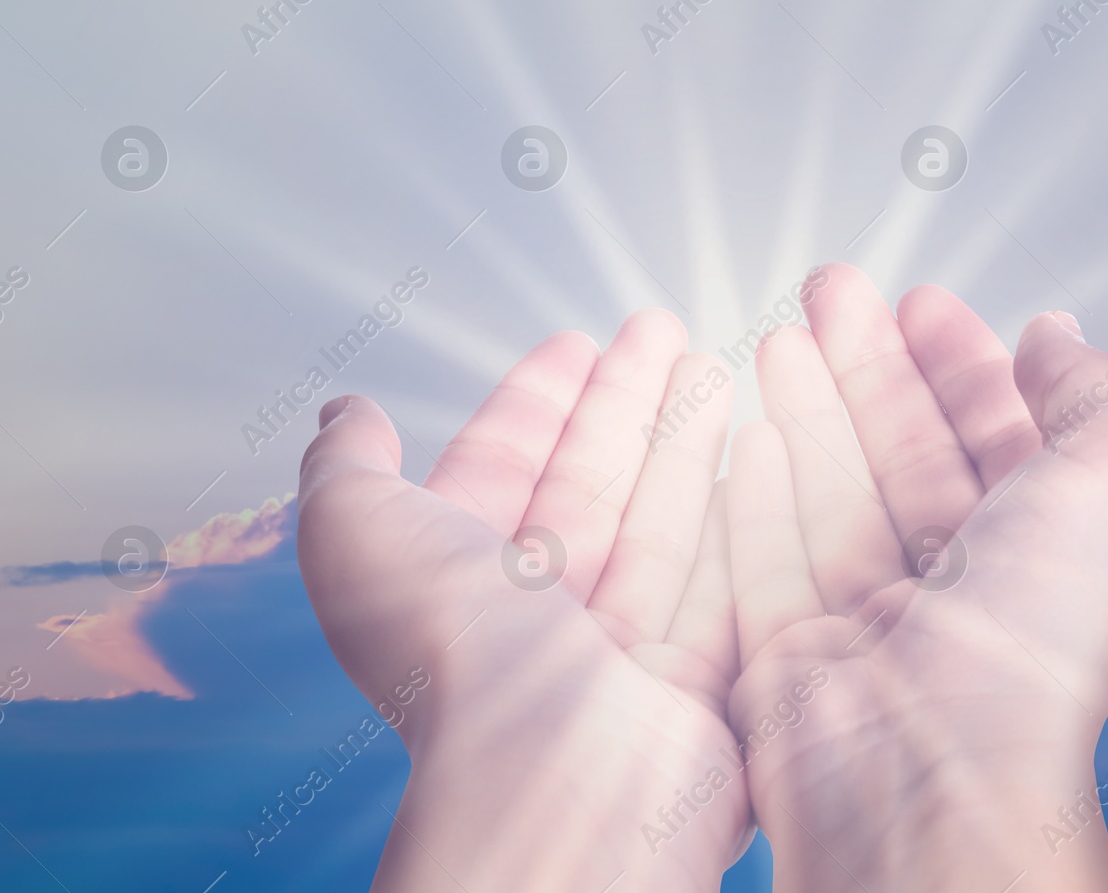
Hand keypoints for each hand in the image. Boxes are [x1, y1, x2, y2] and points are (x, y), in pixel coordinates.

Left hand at [297, 312, 749, 891]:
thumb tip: (345, 416)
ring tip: (714, 366)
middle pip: (590, 487)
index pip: (502, 469)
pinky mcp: (699, 685)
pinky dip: (740, 517)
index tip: (575, 342)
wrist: (556, 775)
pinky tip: (762, 454)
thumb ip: (348, 468)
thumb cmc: (450, 657)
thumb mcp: (355, 534)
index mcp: (456, 587)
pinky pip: (725, 584)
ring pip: (661, 525)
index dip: (536, 402)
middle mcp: (537, 624)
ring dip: (684, 442)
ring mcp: (621, 657)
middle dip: (623, 403)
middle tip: (661, 332)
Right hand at [725, 265, 1107, 891]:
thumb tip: (1056, 336)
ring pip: (833, 492)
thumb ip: (1090, 399)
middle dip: (868, 365)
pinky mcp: (793, 654)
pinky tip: (748, 432)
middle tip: (830, 290)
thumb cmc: (1035, 644)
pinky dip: (759, 494)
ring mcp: (873, 623)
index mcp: (1041, 556)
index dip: (959, 364)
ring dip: (809, 409)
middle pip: (903, 452)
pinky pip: (769, 557)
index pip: (994, 437)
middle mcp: (959, 590)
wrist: (932, 776)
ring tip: (782, 334)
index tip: (920, 303)